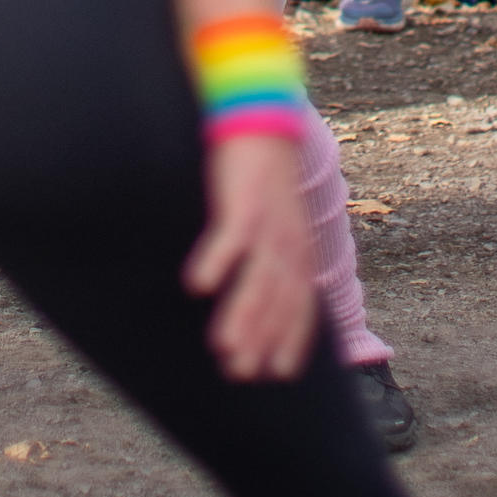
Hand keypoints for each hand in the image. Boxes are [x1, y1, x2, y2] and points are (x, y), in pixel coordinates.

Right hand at [183, 127, 315, 381]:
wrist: (262, 124)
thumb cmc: (260, 180)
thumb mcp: (272, 223)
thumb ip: (268, 258)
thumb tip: (256, 292)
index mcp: (298, 251)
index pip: (300, 305)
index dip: (290, 339)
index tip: (277, 372)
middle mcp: (288, 244)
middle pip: (278, 301)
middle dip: (262, 339)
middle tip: (241, 372)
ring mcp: (268, 225)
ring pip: (258, 279)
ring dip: (242, 315)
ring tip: (224, 347)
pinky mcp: (244, 203)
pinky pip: (230, 239)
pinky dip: (217, 263)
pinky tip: (196, 288)